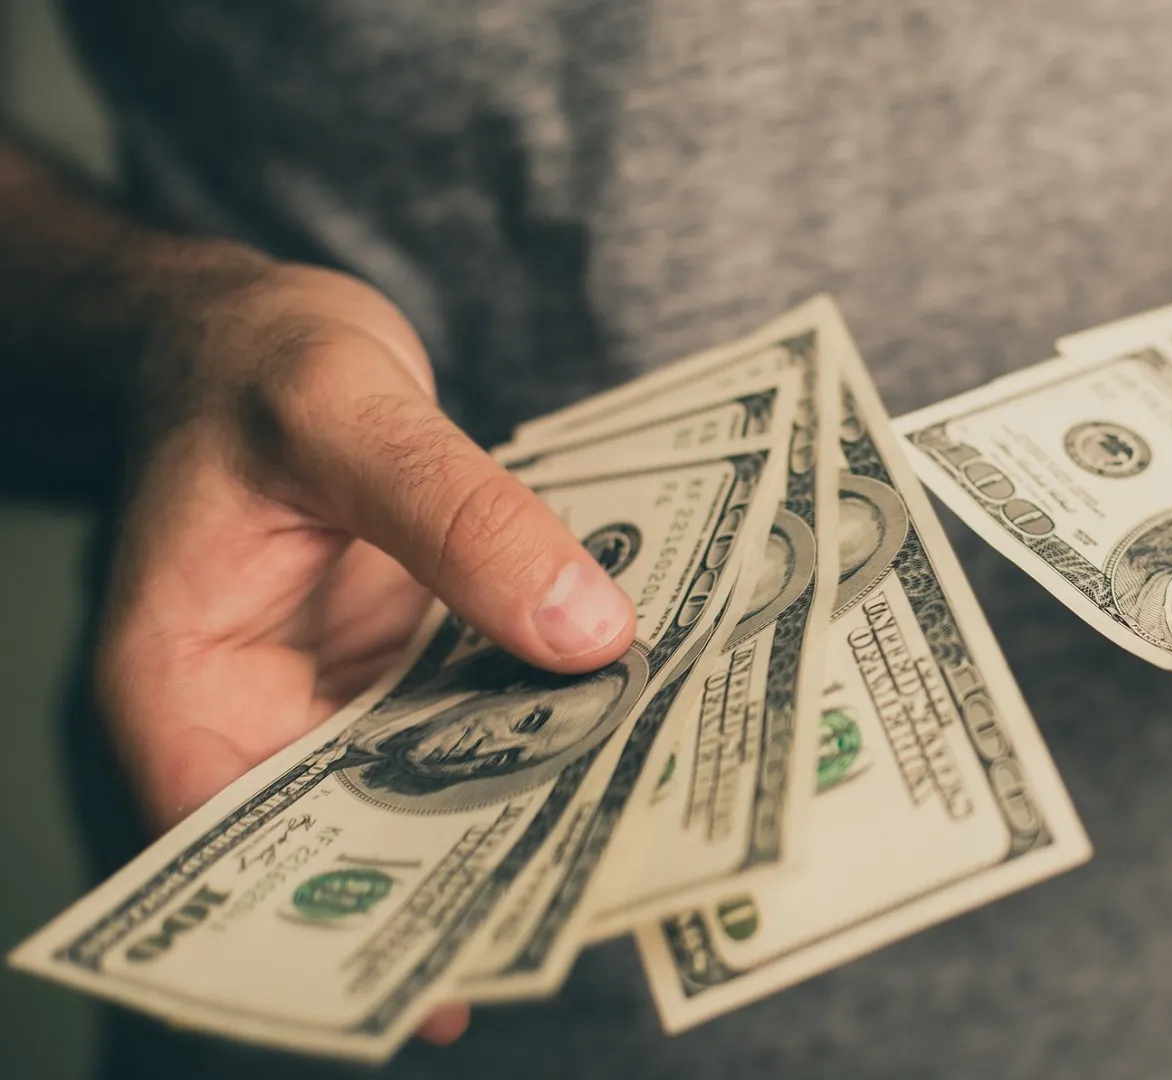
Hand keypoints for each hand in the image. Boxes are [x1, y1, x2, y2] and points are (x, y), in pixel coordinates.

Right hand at [92, 252, 636, 1042]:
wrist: (260, 326)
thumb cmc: (256, 361)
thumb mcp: (347, 410)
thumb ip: (459, 514)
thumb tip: (589, 631)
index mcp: (182, 684)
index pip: (240, 846)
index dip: (349, 913)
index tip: (465, 956)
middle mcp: (254, 717)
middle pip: (355, 835)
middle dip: (468, 871)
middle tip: (594, 898)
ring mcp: (333, 700)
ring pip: (431, 786)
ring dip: (526, 803)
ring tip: (640, 833)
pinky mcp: (398, 669)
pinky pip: (475, 720)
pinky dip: (542, 726)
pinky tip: (632, 734)